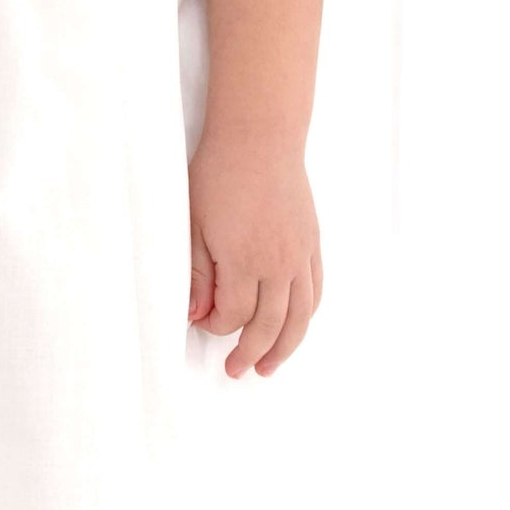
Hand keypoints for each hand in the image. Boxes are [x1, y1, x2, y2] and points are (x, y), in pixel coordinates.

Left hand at [188, 133, 321, 377]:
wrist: (258, 139)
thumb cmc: (217, 176)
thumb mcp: (193, 224)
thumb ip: (197, 273)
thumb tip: (197, 315)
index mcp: (245, 261)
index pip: (234, 315)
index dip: (217, 326)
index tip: (201, 323)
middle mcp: (279, 264)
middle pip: (271, 325)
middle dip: (251, 351)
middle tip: (237, 371)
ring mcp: (301, 255)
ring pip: (300, 316)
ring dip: (286, 346)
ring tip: (269, 366)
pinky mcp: (312, 243)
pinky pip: (316, 290)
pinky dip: (306, 315)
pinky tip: (295, 325)